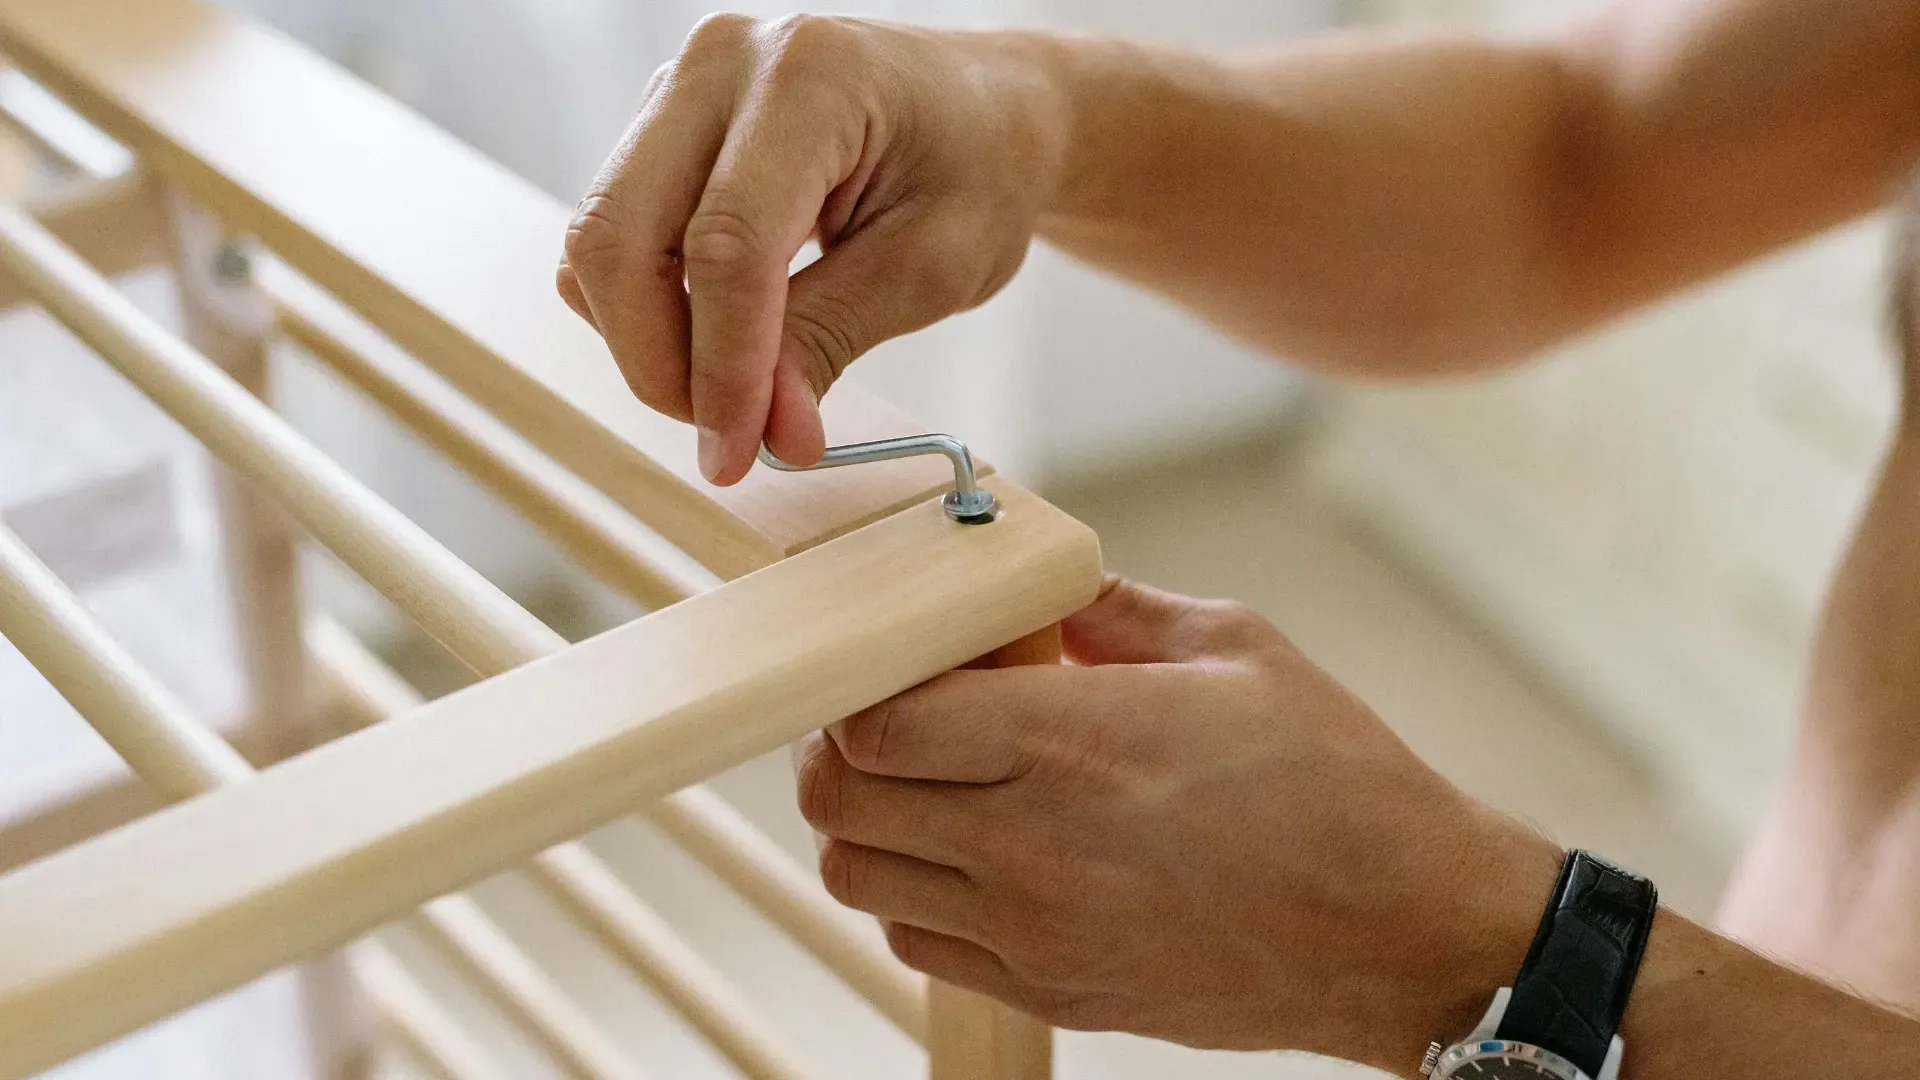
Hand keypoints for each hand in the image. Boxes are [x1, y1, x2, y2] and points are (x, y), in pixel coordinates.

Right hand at [557, 14, 1061, 483]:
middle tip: (727, 435)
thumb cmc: (978, 167)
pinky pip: (614, 234)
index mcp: (812, 78)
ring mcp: (680, 88)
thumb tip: (765, 434)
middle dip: (659, 360)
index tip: (738, 451)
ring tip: (735, 386)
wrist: (986, 111)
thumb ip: (832, 340)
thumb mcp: (932, 267)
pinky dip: (647, 307)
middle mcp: (723, 64)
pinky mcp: (660, 126)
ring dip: (648, 341)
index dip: (723, 364)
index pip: (727, 243)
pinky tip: (716, 335)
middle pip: (622, 236)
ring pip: (600, 242)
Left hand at [794, 577, 1561, 1067]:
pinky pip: (918, 944)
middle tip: (884, 713)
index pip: (876, 721)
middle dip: (837, 745)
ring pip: (860, 878)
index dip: (858, 684)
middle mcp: (1033, 844)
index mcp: (1071, 741)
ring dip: (868, 820)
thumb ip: (1110, 609)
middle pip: (841, 799)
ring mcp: (1035, 932)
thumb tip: (1036, 587)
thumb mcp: (1233, 647)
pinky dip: (913, 893)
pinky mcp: (1053, 992)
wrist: (1404, 929)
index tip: (891, 661)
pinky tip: (968, 852)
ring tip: (925, 781)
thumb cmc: (1335, 782)